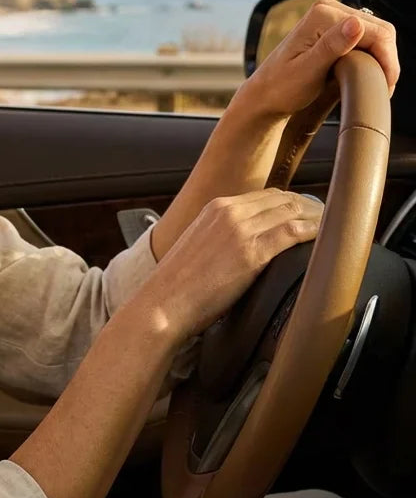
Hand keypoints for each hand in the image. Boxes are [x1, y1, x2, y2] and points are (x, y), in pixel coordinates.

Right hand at [135, 189, 322, 340]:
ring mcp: (239, 229)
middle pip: (282, 199)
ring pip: (291, 211)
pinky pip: (293, 233)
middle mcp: (228, 211)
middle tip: (328, 221)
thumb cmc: (179, 285)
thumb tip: (245, 246)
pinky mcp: (250, 252)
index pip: (265, 195)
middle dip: (310, 207)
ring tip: (334, 229)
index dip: (292, 203)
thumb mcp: (199, 246)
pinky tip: (327, 240)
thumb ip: (222, 237)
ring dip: (317, 218)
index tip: (308, 214)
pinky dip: (314, 232)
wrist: (163, 302)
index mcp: (215, 208)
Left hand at [236, 0, 398, 120]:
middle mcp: (328, 10)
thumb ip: (332, 46)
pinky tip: (364, 75)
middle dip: (386, 60)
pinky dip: (371, 57)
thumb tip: (356, 24)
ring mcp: (331, 19)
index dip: (387, 60)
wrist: (266, 94)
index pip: (376, 32)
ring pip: (376, 36)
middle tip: (383, 87)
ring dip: (380, 60)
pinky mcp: (333, 30)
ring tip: (374, 83)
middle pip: (381, 31)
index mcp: (323, 15)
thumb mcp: (308, 70)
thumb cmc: (281, 87)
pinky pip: (366, 40)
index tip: (386, 85)